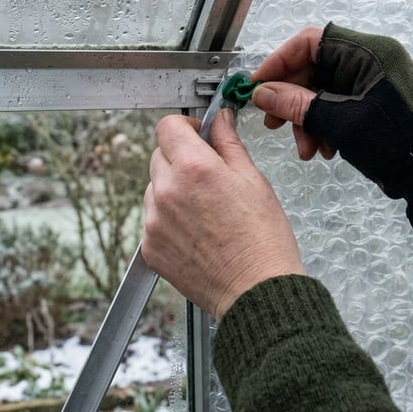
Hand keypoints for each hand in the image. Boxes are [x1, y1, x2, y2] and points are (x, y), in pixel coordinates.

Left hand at [142, 111, 304, 320]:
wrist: (256, 291)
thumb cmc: (262, 239)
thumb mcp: (253, 179)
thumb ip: (228, 143)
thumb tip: (220, 120)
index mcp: (193, 168)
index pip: (167, 126)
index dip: (185, 127)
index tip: (197, 136)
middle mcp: (167, 192)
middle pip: (159, 156)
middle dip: (180, 159)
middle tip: (208, 177)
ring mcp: (154, 222)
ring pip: (155, 188)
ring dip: (173, 190)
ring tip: (205, 211)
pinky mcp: (150, 247)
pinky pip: (153, 219)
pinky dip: (169, 220)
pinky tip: (197, 233)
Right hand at [251, 23, 412, 240]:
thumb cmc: (396, 142)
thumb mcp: (339, 123)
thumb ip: (297, 105)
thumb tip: (262, 94)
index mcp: (368, 53)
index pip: (310, 42)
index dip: (279, 62)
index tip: (259, 86)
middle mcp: (371, 60)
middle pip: (314, 69)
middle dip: (291, 100)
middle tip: (273, 125)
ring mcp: (373, 81)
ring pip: (322, 92)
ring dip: (307, 120)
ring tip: (306, 149)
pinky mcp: (373, 102)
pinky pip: (337, 106)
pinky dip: (324, 126)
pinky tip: (324, 150)